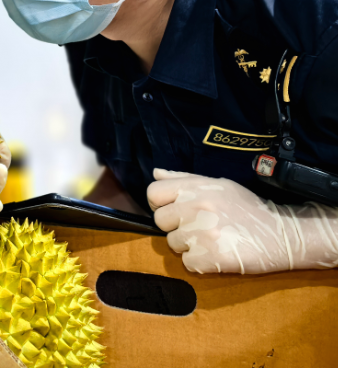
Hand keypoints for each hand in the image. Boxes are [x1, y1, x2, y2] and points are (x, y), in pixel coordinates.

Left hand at [147, 168, 337, 273]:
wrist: (283, 234)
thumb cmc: (248, 208)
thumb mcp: (219, 185)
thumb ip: (184, 179)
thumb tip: (155, 173)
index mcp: (196, 188)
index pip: (153, 193)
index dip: (159, 204)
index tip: (173, 211)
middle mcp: (196, 207)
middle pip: (160, 221)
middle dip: (175, 226)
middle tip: (197, 228)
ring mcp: (202, 233)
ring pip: (173, 244)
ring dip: (188, 245)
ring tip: (212, 240)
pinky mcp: (210, 257)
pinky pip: (187, 263)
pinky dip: (199, 263)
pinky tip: (217, 254)